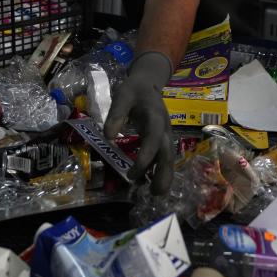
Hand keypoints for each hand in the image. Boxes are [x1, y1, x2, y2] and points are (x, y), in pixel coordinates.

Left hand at [104, 51, 173, 194]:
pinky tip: (151, 184)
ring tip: (156, 193)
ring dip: (164, 175)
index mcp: (155, 116)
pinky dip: (159, 170)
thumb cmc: (134, 89)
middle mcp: (164, 128)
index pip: (153, 138)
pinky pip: (163, 156)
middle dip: (163, 172)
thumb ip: (116, 113)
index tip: (134, 172)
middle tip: (155, 193)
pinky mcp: (161, 139)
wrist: (149, 82)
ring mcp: (165, 134)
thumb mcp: (123, 95)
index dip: (146, 155)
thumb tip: (108, 136)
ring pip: (168, 157)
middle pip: (167, 152)